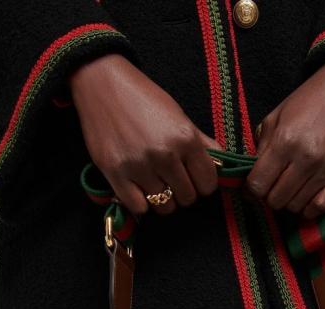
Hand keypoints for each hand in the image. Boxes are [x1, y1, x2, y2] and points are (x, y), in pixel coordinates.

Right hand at [69, 54, 220, 215]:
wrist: (101, 83)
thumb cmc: (144, 98)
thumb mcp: (180, 116)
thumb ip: (203, 144)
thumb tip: (223, 165)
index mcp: (185, 139)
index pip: (208, 184)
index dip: (203, 184)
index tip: (194, 177)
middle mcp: (164, 155)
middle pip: (187, 198)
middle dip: (183, 191)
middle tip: (173, 179)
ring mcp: (139, 166)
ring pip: (165, 206)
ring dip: (163, 200)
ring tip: (156, 183)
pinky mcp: (115, 174)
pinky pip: (139, 208)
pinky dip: (141, 203)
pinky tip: (139, 188)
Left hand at [247, 61, 324, 219]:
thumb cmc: (306, 102)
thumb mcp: (275, 118)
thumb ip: (261, 149)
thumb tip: (251, 178)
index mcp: (285, 141)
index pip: (258, 184)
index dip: (251, 190)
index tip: (252, 188)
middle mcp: (306, 158)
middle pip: (276, 200)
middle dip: (269, 196)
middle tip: (272, 187)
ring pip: (296, 206)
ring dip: (288, 202)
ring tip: (289, 189)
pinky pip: (321, 207)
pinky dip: (308, 209)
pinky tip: (304, 198)